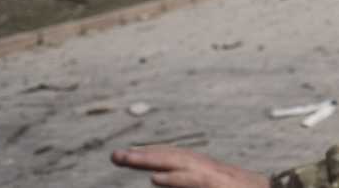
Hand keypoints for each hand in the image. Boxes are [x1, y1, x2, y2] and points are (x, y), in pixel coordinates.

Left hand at [111, 145, 269, 187]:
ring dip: (154, 160)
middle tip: (116, 155)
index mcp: (209, 173)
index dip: (153, 154)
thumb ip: (195, 184)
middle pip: (174, 156)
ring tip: (128, 158)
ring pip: (182, 164)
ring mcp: (217, 177)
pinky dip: (176, 180)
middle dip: (144, 155)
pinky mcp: (222, 186)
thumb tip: (163, 181)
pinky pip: (196, 181)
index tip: (128, 155)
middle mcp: (211, 170)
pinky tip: (156, 179)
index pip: (176, 158)